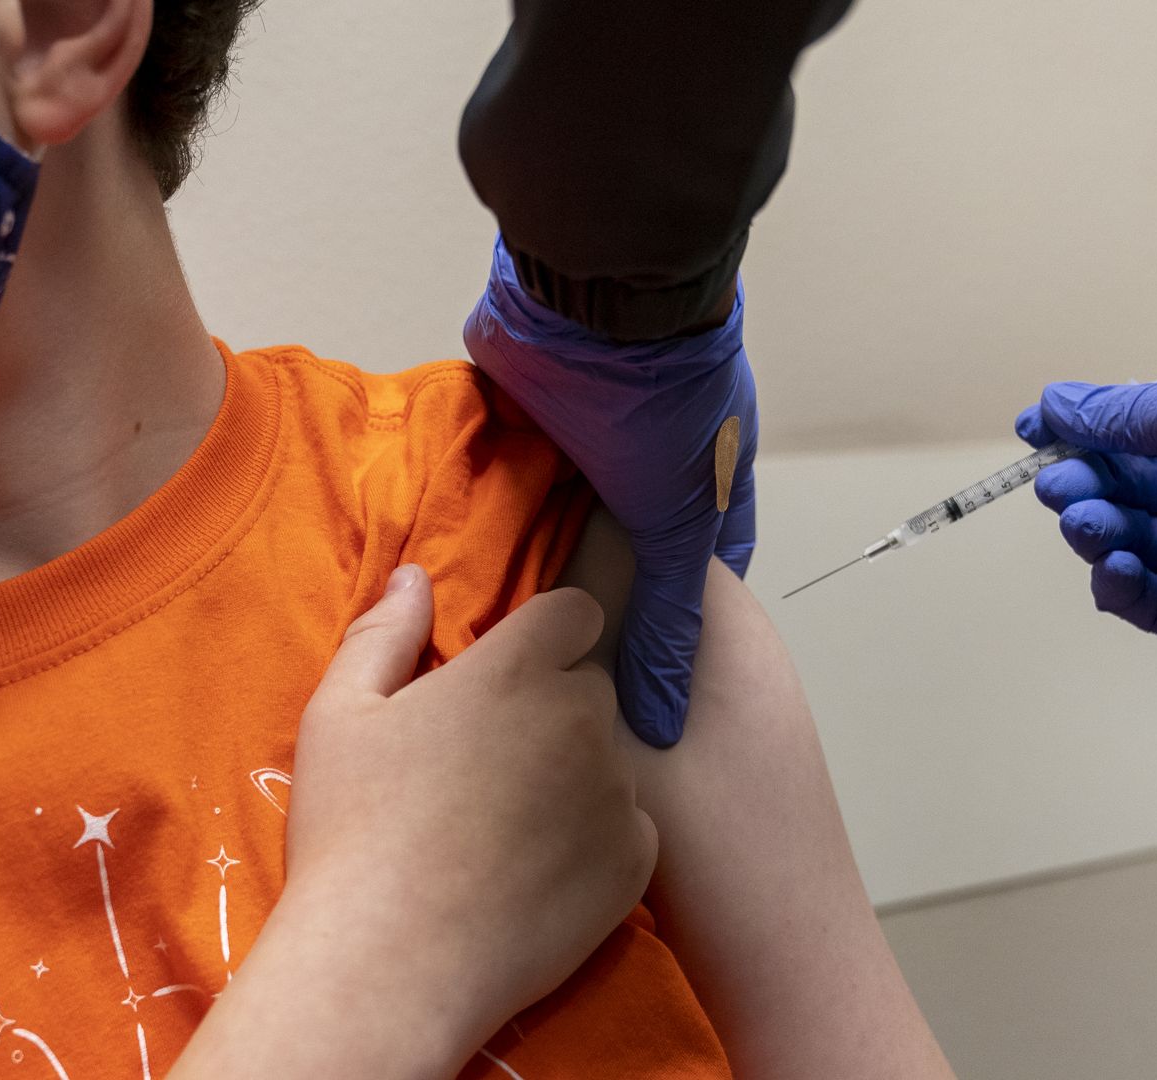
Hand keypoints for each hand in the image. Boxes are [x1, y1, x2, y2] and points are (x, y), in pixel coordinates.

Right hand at [176, 566, 656, 1077]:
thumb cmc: (350, 831)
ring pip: (611, 761)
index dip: (549, 637)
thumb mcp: (339, 716)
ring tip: (507, 833)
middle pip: (591, 688)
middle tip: (493, 766)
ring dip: (576, 777)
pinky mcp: (634, 863)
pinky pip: (631, 829)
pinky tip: (537, 874)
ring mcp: (616, 792)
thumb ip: (383, 634)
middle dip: (555, 710)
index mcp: (514, 669)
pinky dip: (597, 843)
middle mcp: (581, 718)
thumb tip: (414, 575)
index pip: (576, 611)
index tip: (513, 676)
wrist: (389, 965)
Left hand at [466, 239, 757, 746]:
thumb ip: (666, 622)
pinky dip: (482, 503)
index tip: (631, 680)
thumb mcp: (676, 527)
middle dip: (583, 592)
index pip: (696, 571)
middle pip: (617, 543)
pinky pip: (502, 467)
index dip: (671, 625)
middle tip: (540, 669)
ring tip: (484, 635)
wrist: (595, 289)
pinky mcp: (526, 408)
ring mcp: (587, 430)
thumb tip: (661, 719)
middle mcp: (648, 455)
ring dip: (526, 549)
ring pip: (555, 507)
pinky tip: (451, 563)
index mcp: (705, 478)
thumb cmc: (665, 399)